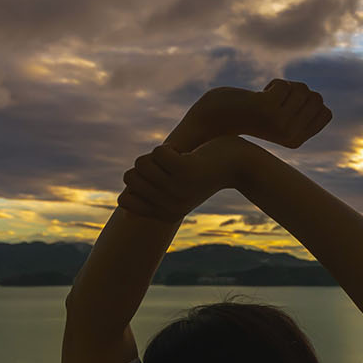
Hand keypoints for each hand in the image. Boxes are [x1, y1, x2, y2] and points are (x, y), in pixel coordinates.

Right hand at [116, 139, 253, 220]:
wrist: (239, 163)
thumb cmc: (204, 173)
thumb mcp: (177, 190)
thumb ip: (150, 196)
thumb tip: (123, 210)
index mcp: (167, 214)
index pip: (124, 199)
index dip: (135, 182)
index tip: (160, 178)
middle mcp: (171, 207)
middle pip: (129, 177)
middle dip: (146, 164)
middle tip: (173, 166)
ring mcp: (178, 190)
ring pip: (141, 163)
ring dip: (157, 154)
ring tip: (180, 159)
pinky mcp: (185, 171)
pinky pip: (156, 153)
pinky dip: (167, 147)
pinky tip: (185, 153)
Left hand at [164, 80, 332, 150]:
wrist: (213, 120)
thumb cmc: (247, 114)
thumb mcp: (280, 116)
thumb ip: (301, 111)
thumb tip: (319, 100)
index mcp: (297, 141)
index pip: (326, 111)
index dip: (307, 102)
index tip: (285, 108)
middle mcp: (292, 136)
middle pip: (316, 97)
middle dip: (297, 92)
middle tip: (274, 101)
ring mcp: (281, 123)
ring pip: (302, 89)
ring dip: (284, 87)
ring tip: (265, 99)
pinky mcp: (268, 109)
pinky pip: (284, 84)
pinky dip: (273, 84)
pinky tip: (257, 96)